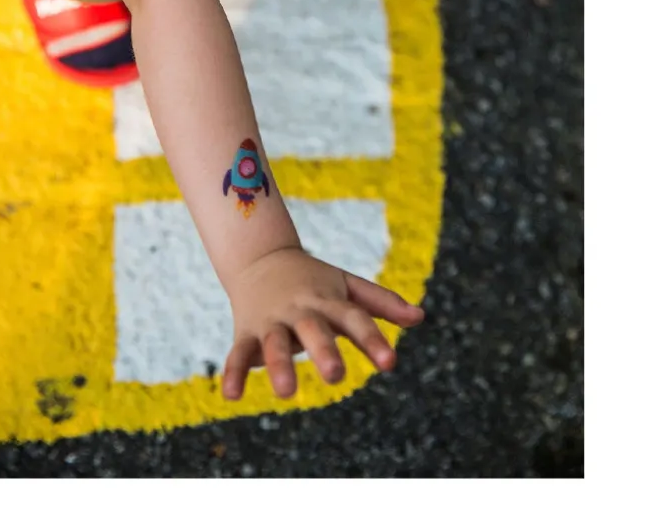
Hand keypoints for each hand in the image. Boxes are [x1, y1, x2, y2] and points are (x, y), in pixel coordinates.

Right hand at [220, 246, 425, 400]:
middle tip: (336, 376)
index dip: (372, 341)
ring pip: (275, 344)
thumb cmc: (313, 278)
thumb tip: (420, 318)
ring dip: (279, 366)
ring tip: (286, 392)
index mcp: (328, 300)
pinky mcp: (246, 331)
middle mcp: (300, 310)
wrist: (260, 257)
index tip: (390, 363)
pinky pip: (238, 353)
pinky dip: (234, 373)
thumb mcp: (347, 285)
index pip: (354, 318)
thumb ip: (381, 302)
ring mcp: (272, 320)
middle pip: (314, 330)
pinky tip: (231, 396)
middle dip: (324, 351)